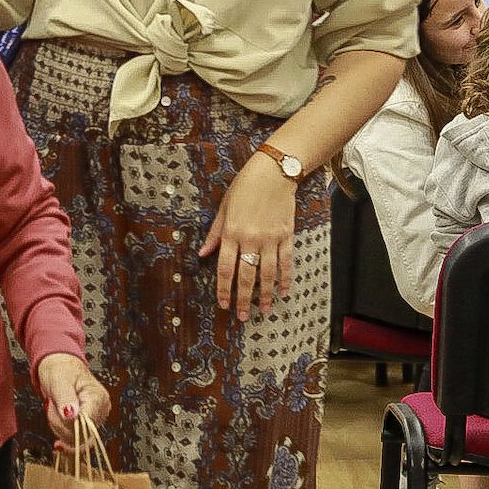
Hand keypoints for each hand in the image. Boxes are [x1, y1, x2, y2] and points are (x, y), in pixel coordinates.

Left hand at [35, 353, 111, 451]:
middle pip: (81, 435)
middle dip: (61, 424)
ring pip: (76, 440)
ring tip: (56, 408)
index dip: (70, 424)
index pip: (87, 424)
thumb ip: (65, 398)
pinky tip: (58, 433)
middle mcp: (100, 411)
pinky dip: (62, 433)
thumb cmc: (60, 369)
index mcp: (98, 398)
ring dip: (59, 427)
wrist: (59, 368)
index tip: (58, 416)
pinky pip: (74, 439)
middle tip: (54, 405)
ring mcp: (94, 419)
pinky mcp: (86, 425)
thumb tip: (71, 416)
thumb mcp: (59, 380)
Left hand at [199, 154, 296, 319]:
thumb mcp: (224, 208)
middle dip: (243, 298)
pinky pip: (285, 262)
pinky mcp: (286, 236)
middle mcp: (250, 238)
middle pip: (245, 275)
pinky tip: (282, 291)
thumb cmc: (245, 187)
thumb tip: (203, 253)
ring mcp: (270, 239)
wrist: (273, 173)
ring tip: (264, 310)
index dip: (223, 289)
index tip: (223, 303)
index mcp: (232, 232)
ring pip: (267, 273)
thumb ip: (215, 233)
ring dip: (265, 294)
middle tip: (242, 315)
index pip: (225, 268)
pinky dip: (285, 278)